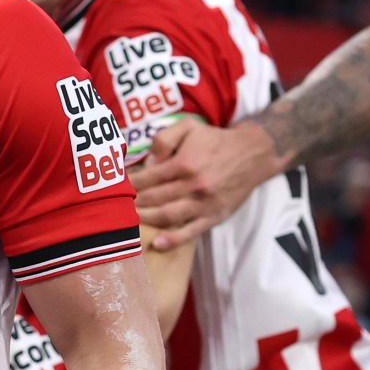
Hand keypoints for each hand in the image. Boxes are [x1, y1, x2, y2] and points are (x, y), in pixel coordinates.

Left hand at [130, 117, 281, 248]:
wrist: (253, 155)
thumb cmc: (215, 140)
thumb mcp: (189, 126)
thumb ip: (164, 138)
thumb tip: (149, 161)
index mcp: (185, 162)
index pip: (147, 177)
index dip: (129, 183)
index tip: (116, 187)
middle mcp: (194, 184)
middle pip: (153, 198)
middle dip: (132, 202)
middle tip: (117, 206)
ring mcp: (204, 203)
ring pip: (167, 216)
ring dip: (145, 219)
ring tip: (128, 221)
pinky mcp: (215, 216)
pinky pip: (191, 232)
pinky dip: (173, 240)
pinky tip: (157, 244)